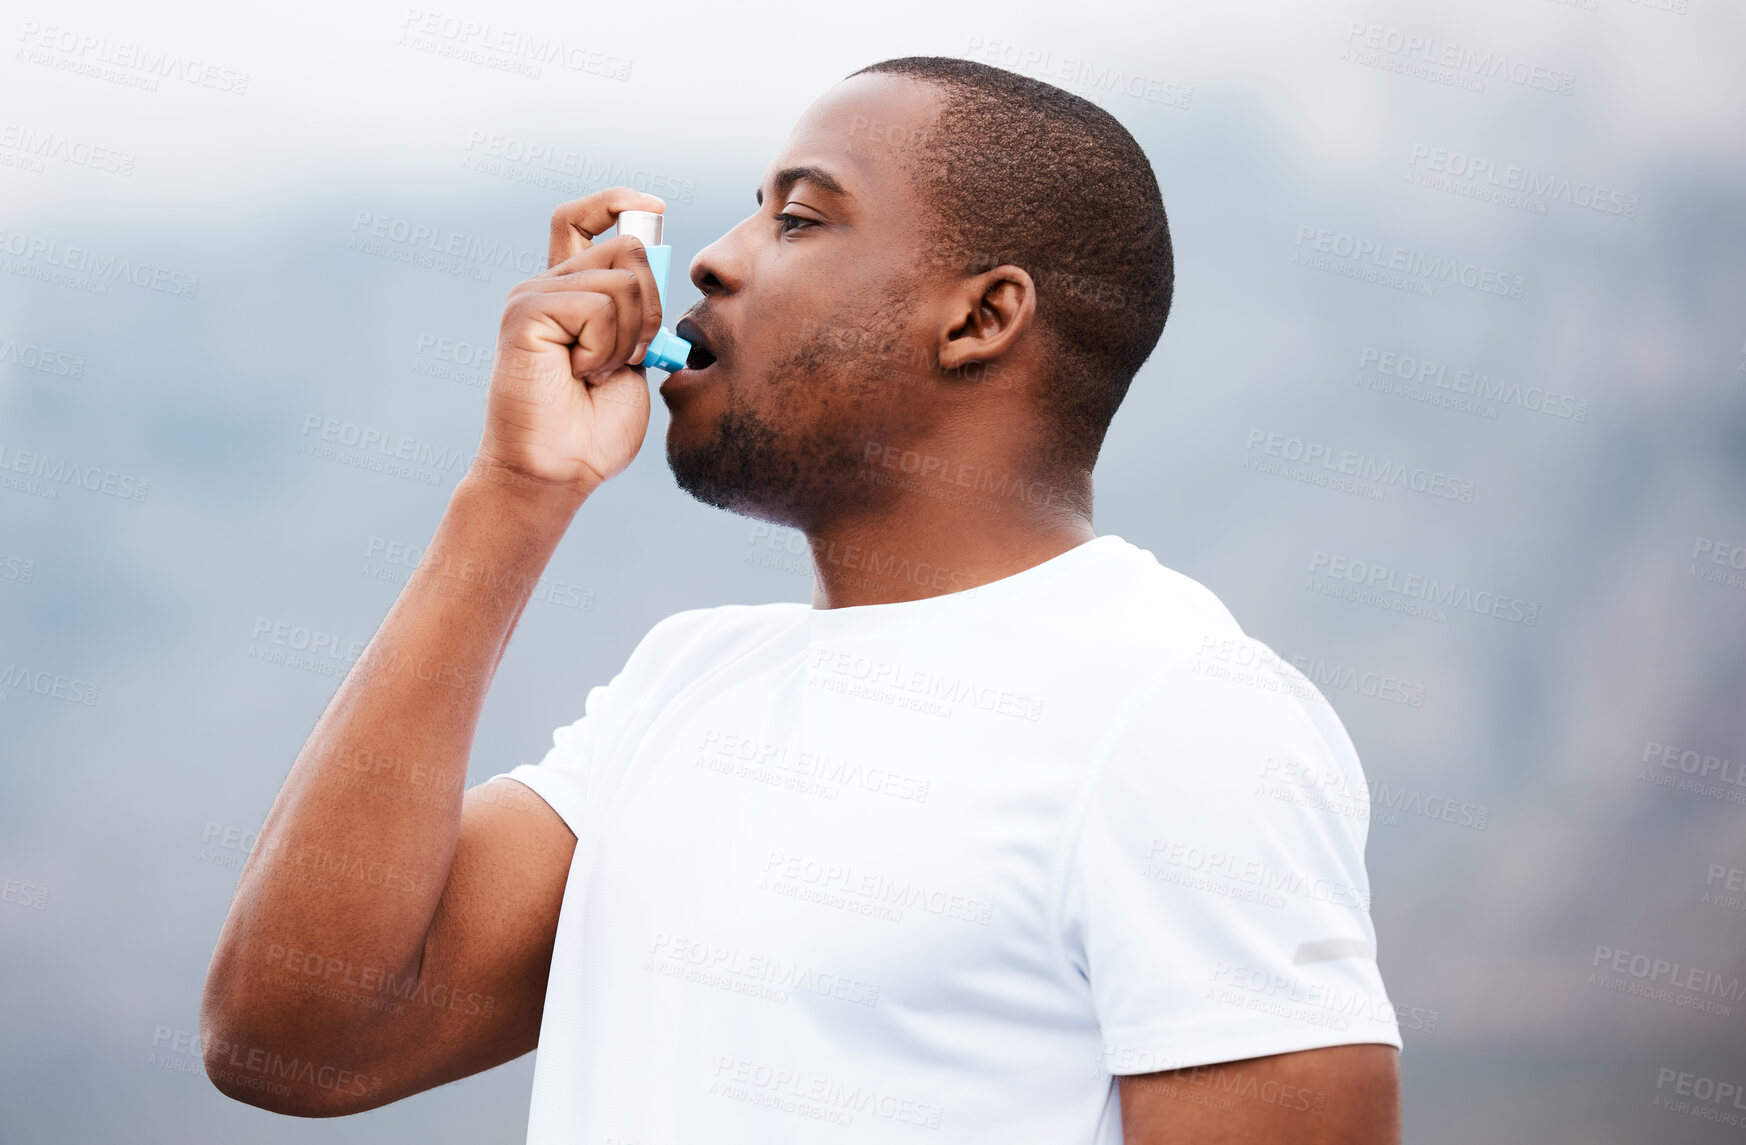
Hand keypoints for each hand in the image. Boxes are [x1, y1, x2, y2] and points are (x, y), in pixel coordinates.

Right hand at [475, 188, 666, 496]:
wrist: (560, 470)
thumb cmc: (595, 429)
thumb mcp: (634, 358)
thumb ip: (640, 311)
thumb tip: (658, 257)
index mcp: (573, 293)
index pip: (582, 220)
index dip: (617, 203)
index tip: (653, 208)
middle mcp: (549, 286)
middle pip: (629, 248)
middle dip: (652, 308)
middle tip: (628, 358)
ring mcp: (533, 296)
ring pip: (624, 281)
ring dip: (630, 338)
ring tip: (596, 373)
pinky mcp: (525, 313)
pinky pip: (597, 306)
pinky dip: (605, 348)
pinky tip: (578, 375)